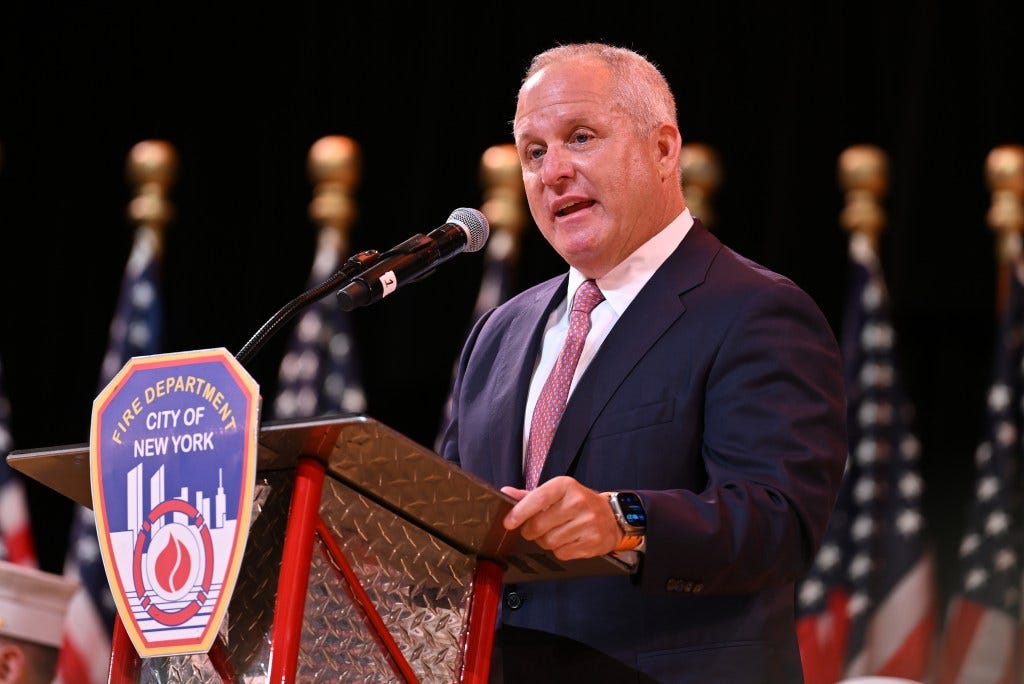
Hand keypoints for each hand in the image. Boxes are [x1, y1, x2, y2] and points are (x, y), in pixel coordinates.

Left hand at [500, 476, 622, 559]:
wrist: (612, 516)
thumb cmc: (579, 503)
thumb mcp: (557, 493)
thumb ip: (530, 495)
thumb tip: (505, 492)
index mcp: (566, 486)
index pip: (538, 498)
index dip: (520, 512)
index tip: (508, 522)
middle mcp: (578, 502)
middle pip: (539, 525)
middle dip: (531, 531)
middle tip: (535, 529)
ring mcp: (587, 523)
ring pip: (549, 542)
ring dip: (545, 541)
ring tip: (555, 533)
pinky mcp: (592, 542)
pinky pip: (562, 553)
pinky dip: (559, 550)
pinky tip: (568, 541)